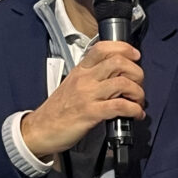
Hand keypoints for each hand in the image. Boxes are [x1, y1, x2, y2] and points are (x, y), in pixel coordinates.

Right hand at [21, 40, 144, 159]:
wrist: (40, 129)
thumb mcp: (72, 85)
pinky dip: (134, 110)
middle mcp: (85, 79)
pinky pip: (119, 106)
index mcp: (80, 70)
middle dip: (137, 73)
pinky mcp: (90, 113)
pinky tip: (135, 114)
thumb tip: (116, 76)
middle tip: (138, 84)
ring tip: (138, 102)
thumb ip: (92, 77)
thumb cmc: (57, 110)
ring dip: (138, 93)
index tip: (135, 56)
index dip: (124, 48)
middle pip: (118, 62)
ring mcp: (87, 95)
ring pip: (123, 83)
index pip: (103, 48)